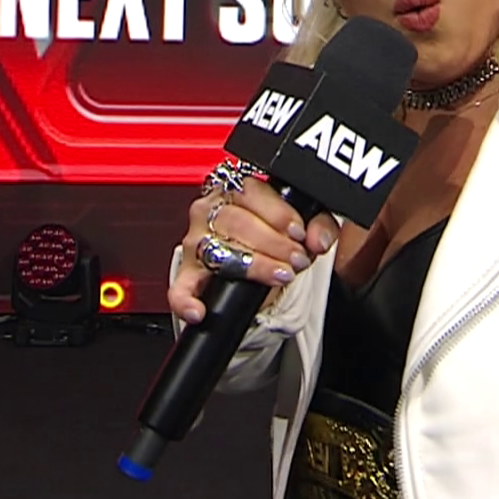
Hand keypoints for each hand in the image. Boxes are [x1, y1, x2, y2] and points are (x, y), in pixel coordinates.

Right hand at [167, 176, 339, 324]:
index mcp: (234, 189)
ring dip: (254, 266)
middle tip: (296, 258)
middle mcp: (209, 210)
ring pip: (218, 251)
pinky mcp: (187, 274)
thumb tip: (318, 238)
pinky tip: (201, 310)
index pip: (251, 192)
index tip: (299, 232)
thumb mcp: (304, 223)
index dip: (278, 213)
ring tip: (279, 275)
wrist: (262, 263)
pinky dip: (187, 301)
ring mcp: (196, 242)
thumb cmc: (278, 235)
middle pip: (236, 221)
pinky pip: (180, 289)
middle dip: (273, 242)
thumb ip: (319, 224)